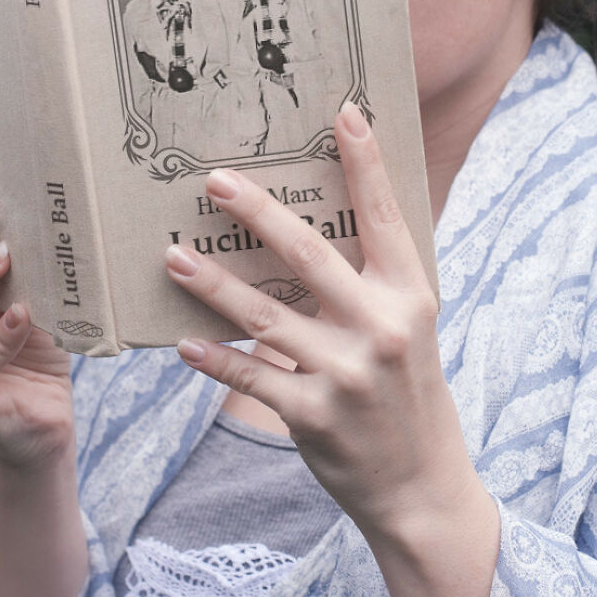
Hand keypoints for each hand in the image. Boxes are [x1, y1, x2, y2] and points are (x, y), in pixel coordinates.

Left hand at [164, 102, 483, 544]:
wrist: (422, 483)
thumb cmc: (407, 386)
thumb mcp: (408, 323)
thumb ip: (373, 275)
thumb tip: (313, 219)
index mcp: (409, 295)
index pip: (384, 218)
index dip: (365, 164)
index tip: (344, 113)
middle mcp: (381, 328)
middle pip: (310, 257)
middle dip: (259, 214)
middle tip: (214, 180)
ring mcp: (347, 374)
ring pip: (266, 317)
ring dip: (214, 285)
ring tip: (173, 256)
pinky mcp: (314, 416)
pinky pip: (253, 378)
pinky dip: (216, 359)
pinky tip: (183, 342)